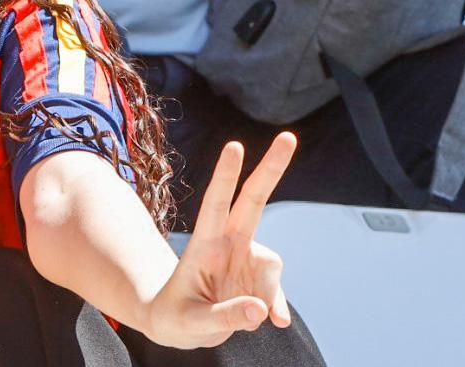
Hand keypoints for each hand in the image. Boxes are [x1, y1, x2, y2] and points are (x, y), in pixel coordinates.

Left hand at [143, 133, 296, 349]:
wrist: (180, 327)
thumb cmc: (176, 317)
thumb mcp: (189, 323)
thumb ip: (224, 316)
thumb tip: (262, 310)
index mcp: (204, 243)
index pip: (215, 203)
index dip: (225, 176)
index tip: (235, 146)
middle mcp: (228, 243)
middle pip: (254, 199)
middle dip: (271, 167)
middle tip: (288, 137)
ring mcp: (246, 258)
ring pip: (272, 265)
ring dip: (269, 293)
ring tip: (249, 318)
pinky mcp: (259, 277)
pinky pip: (276, 293)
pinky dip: (276, 308)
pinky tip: (272, 320)